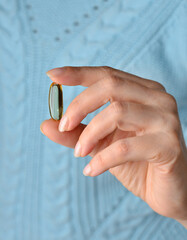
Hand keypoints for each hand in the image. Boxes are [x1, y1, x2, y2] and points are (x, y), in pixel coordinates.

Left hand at [40, 66, 186, 227]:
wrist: (169, 190)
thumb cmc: (136, 162)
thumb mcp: (101, 144)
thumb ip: (76, 133)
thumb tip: (45, 124)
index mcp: (143, 92)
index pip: (107, 74)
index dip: (78, 73)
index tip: (52, 75)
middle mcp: (157, 98)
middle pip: (110, 87)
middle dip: (79, 105)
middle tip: (62, 126)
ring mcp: (166, 119)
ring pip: (117, 112)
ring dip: (89, 134)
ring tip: (79, 153)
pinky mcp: (169, 145)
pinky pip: (126, 146)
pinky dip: (102, 159)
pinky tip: (91, 171)